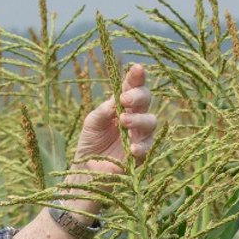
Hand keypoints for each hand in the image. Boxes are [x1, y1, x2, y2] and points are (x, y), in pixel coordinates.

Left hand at [69, 63, 155, 180]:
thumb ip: (102, 112)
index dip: (136, 77)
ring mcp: (141, 134)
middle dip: (138, 96)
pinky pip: (149, 147)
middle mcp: (135, 116)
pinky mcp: (143, 153)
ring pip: (151, 121)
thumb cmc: (91, 141)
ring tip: (124, 122)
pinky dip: (141, 146)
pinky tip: (132, 148)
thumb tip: (114, 101)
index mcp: (122, 104)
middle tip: (124, 100)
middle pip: (146, 99)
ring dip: (138, 120)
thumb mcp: (92, 123)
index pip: (132, 86)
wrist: (88, 169)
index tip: (137, 69)